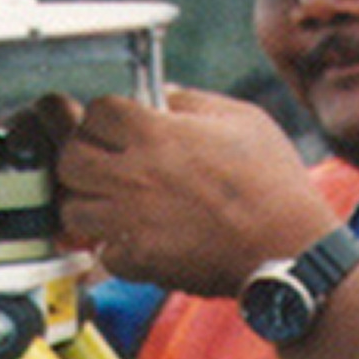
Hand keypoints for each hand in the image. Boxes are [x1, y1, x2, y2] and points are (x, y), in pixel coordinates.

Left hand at [49, 89, 330, 296]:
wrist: (289, 249)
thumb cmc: (274, 184)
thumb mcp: (242, 119)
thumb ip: (191, 102)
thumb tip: (161, 97)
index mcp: (156, 133)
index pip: (97, 111)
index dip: (107, 117)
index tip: (121, 127)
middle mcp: (135, 175)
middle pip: (70, 158)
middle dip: (85, 156)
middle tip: (107, 163)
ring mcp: (132, 221)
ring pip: (73, 208)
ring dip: (90, 203)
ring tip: (118, 203)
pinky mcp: (139, 261)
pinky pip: (102, 251)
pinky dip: (114, 247)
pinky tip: (139, 238)